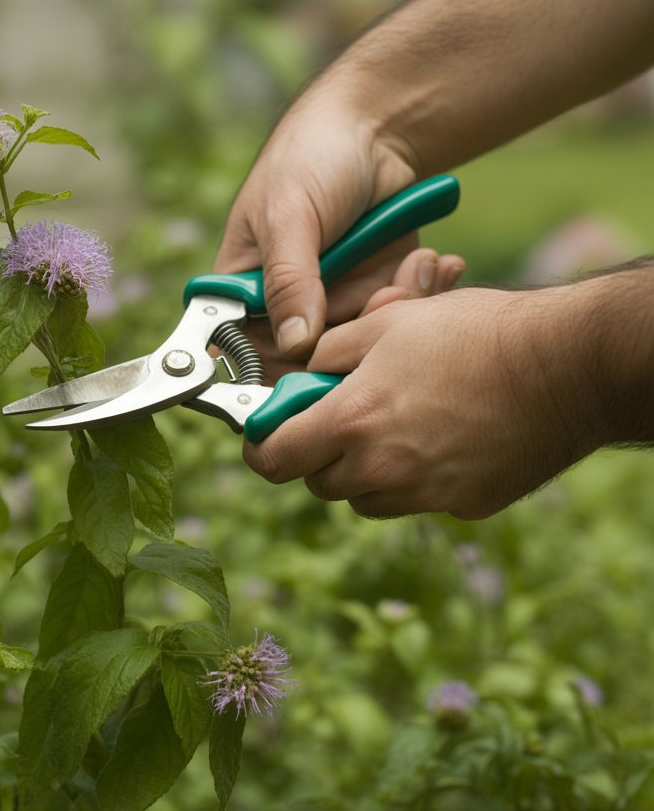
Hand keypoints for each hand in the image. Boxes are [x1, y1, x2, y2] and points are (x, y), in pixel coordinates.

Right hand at [216, 98, 427, 358]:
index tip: (326, 350)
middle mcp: (284, 300)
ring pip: (362, 336)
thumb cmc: (312, 157)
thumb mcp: (291, 216)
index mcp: (242, 285)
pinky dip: (421, 291)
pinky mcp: (373, 288)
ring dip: (397, 304)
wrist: (376, 124)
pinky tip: (436, 264)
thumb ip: (289, 281)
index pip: (250, 349)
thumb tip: (293, 345)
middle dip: (358, 325)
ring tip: (420, 266)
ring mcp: (332, 297)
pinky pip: (394, 313)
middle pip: (315, 353)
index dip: (286, 362)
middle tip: (389, 294)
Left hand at [242, 284, 600, 518]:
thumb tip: (301, 372)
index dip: (261, 447)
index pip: (273, 460)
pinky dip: (414, 479)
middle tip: (342, 418)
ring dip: (364, 472)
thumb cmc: (475, 333)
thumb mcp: (387, 322)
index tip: (265, 435)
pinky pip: (416, 501)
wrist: (567, 365)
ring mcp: (423, 495)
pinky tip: (442, 438)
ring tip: (396, 424)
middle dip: (319, 454)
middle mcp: (380, 470)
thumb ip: (329, 353)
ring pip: (364, 499)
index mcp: (350, 422)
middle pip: (318, 483)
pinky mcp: (462, 506)